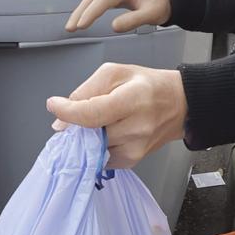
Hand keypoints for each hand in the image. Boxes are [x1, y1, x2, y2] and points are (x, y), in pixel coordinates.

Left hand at [47, 64, 186, 168]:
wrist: (179, 105)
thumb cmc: (147, 85)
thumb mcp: (114, 73)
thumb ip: (85, 92)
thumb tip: (61, 120)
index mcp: (133, 100)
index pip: (91, 114)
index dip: (68, 112)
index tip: (55, 105)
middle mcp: (136, 128)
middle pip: (89, 134)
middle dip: (76, 125)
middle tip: (79, 114)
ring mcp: (135, 148)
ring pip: (91, 149)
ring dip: (86, 137)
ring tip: (100, 122)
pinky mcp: (132, 161)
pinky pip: (100, 158)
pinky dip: (96, 147)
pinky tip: (107, 133)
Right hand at [65, 0, 170, 33]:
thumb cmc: (162, 5)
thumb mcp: (152, 15)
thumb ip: (133, 20)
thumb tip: (113, 27)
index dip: (91, 12)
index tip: (82, 26)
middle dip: (81, 12)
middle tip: (71, 27)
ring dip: (82, 11)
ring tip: (72, 26)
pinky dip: (89, 9)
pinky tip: (83, 19)